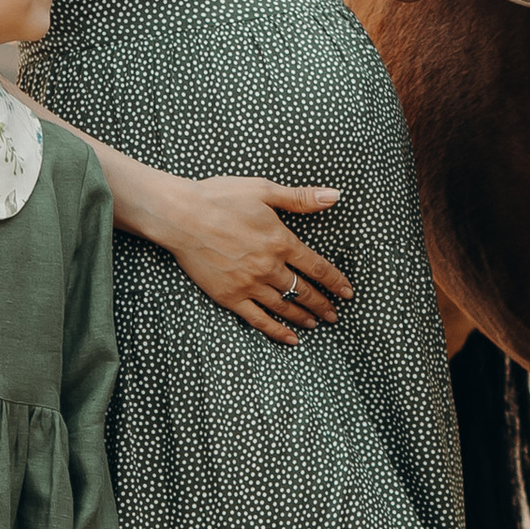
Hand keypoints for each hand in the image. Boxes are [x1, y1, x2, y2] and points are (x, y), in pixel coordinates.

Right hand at [159, 176, 350, 343]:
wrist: (181, 215)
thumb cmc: (220, 198)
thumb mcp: (263, 190)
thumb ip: (300, 197)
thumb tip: (334, 196)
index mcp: (280, 241)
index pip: (317, 267)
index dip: (335, 281)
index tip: (348, 292)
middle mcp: (269, 267)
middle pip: (303, 290)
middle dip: (323, 304)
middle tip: (335, 314)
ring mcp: (249, 284)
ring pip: (284, 306)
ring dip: (304, 316)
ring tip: (316, 323)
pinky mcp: (229, 296)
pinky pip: (258, 319)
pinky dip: (277, 331)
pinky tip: (290, 338)